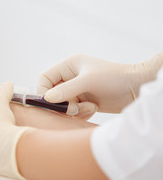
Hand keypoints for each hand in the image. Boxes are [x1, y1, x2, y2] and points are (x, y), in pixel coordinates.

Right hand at [38, 53, 162, 114]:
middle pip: (52, 94)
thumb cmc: (114, 78)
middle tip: (73, 109)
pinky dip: (80, 113)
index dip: (43, 91)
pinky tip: (92, 108)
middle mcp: (70, 77)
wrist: (137, 88)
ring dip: (73, 110)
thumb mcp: (88, 81)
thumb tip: (46, 98)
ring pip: (63, 105)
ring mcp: (77, 90)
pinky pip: (72, 111)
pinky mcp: (84, 101)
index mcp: (69, 66)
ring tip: (89, 107)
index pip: (45, 78)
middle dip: (62, 104)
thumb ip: (66, 90)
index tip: (50, 103)